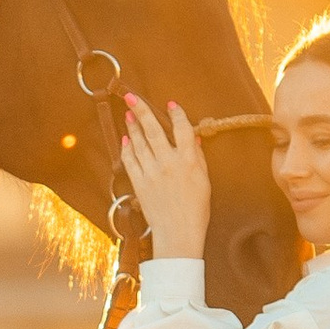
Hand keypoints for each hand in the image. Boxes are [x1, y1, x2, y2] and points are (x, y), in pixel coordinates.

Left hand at [119, 96, 209, 261]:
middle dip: (141, 110)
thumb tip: (192, 139)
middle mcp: (168, 162)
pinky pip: (130, 160)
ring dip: (132, 126)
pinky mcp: (139, 183)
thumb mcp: (204, 181)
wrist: (178, 233)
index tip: (170, 105)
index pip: (182, 128)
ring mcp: (152, 172)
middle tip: (131, 96)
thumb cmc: (196, 209)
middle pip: (153, 129)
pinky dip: (126, 148)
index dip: (176, 114)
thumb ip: (197, 157)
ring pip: (139, 142)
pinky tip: (125, 139)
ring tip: (128, 114)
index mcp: (188, 160)